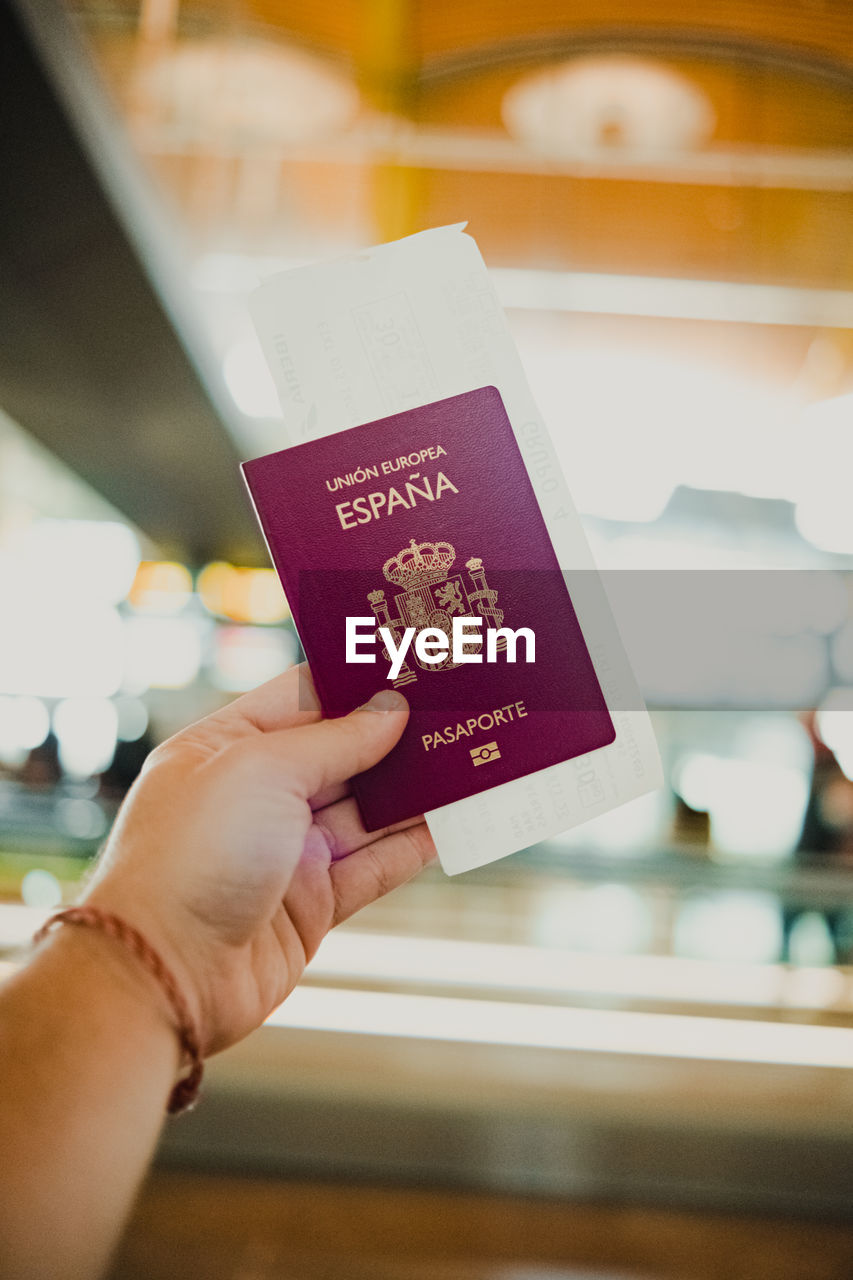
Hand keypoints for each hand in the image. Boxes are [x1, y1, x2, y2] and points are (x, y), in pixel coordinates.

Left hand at [84, 665, 434, 1055]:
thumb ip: (335, 740)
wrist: (164, 973)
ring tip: (470, 759)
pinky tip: (449, 823)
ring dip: (415, 790)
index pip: (302, 697)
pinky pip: (372, 866)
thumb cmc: (191, 856)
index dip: (357, 682)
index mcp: (226, 748)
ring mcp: (284, 852)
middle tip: (458, 711)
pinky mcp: (310, 905)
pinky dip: (411, 846)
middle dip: (397, 736)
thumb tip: (390, 710)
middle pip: (342, 754)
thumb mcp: (262, 770)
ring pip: (365, 811)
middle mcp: (256, 796)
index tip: (413, 666)